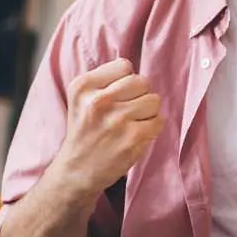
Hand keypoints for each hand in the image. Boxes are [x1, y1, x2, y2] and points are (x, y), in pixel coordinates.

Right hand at [54, 58, 164, 198]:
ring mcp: (116, 119)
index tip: (116, 96)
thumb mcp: (82, 99)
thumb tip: (137, 71)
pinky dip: (152, 127)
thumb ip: (106, 80)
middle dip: (140, 95)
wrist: (76, 170)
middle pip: (142, 81)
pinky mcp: (132, 137)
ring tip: (131, 122)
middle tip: (127, 110)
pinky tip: (137, 134)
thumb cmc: (85, 130)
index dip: (126, 80)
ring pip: (154, 100)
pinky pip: (159, 120)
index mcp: (83, 87)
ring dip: (148, 112)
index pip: (124, 66)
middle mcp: (98, 101)